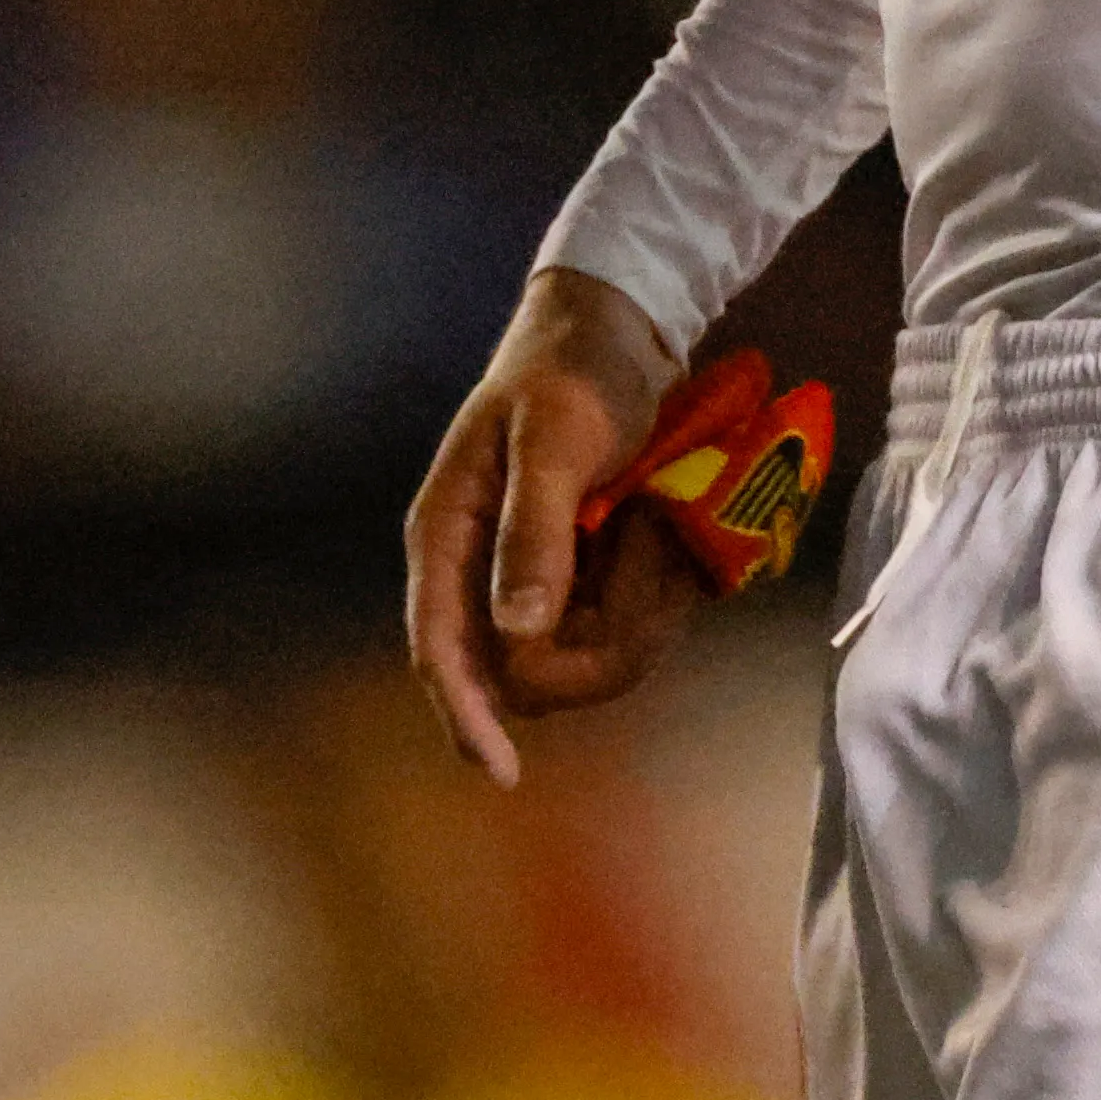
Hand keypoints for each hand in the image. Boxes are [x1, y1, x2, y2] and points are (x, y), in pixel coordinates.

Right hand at [402, 267, 708, 786]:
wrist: (618, 327)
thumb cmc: (573, 369)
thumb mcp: (555, 436)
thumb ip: (534, 530)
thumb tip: (516, 629)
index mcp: (449, 537)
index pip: (441, 650)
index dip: (466, 717)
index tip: (502, 772)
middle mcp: (481, 572)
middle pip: (524, 672)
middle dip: (594, 637)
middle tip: (647, 543)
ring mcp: (533, 580)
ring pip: (580, 658)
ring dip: (631, 610)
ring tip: (655, 524)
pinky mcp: (581, 580)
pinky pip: (615, 629)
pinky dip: (648, 599)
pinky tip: (659, 534)